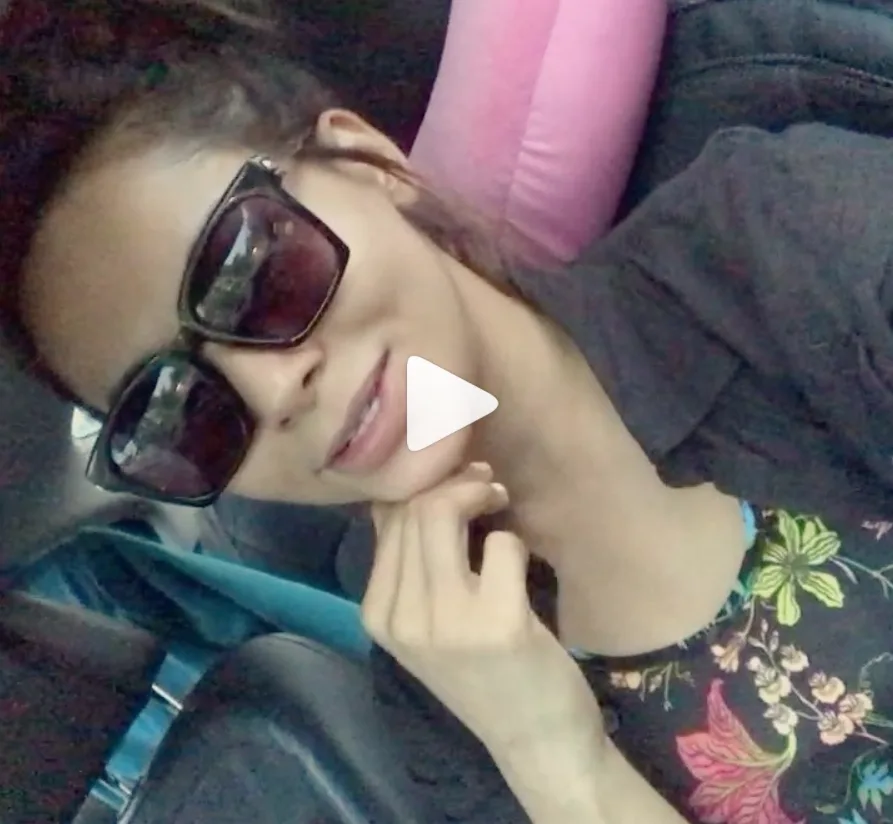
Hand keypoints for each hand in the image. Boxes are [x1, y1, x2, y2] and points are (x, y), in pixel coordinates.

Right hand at [362, 463, 606, 764]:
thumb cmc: (482, 672)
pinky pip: (501, 544)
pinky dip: (514, 542)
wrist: (535, 742)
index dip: (422, 484)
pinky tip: (519, 567)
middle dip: (455, 481)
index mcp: (378, 614)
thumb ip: (410, 559)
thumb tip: (409, 482)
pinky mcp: (499, 624)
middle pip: (413, 509)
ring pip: (443, 513)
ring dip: (481, 495)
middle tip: (487, 487)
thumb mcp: (426, 621)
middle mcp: (402, 619)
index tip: (455, 482)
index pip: (385, 517)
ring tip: (499, 504)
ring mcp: (448, 624)